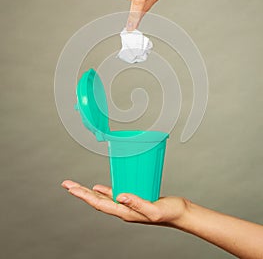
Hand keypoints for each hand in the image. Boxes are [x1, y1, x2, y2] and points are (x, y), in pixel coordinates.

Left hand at [61, 180, 189, 226]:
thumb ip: (137, 203)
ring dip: (89, 192)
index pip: (99, 203)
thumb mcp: (154, 209)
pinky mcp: (133, 199)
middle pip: (97, 200)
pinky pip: (113, 195)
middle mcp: (123, 210)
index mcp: (125, 213)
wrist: (180, 213)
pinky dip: (104, 190)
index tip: (71, 188)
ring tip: (77, 186)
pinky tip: (99, 187)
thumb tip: (119, 196)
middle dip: (80, 192)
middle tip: (66, 184)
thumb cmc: (170, 212)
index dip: (84, 195)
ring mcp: (127, 205)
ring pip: (103, 198)